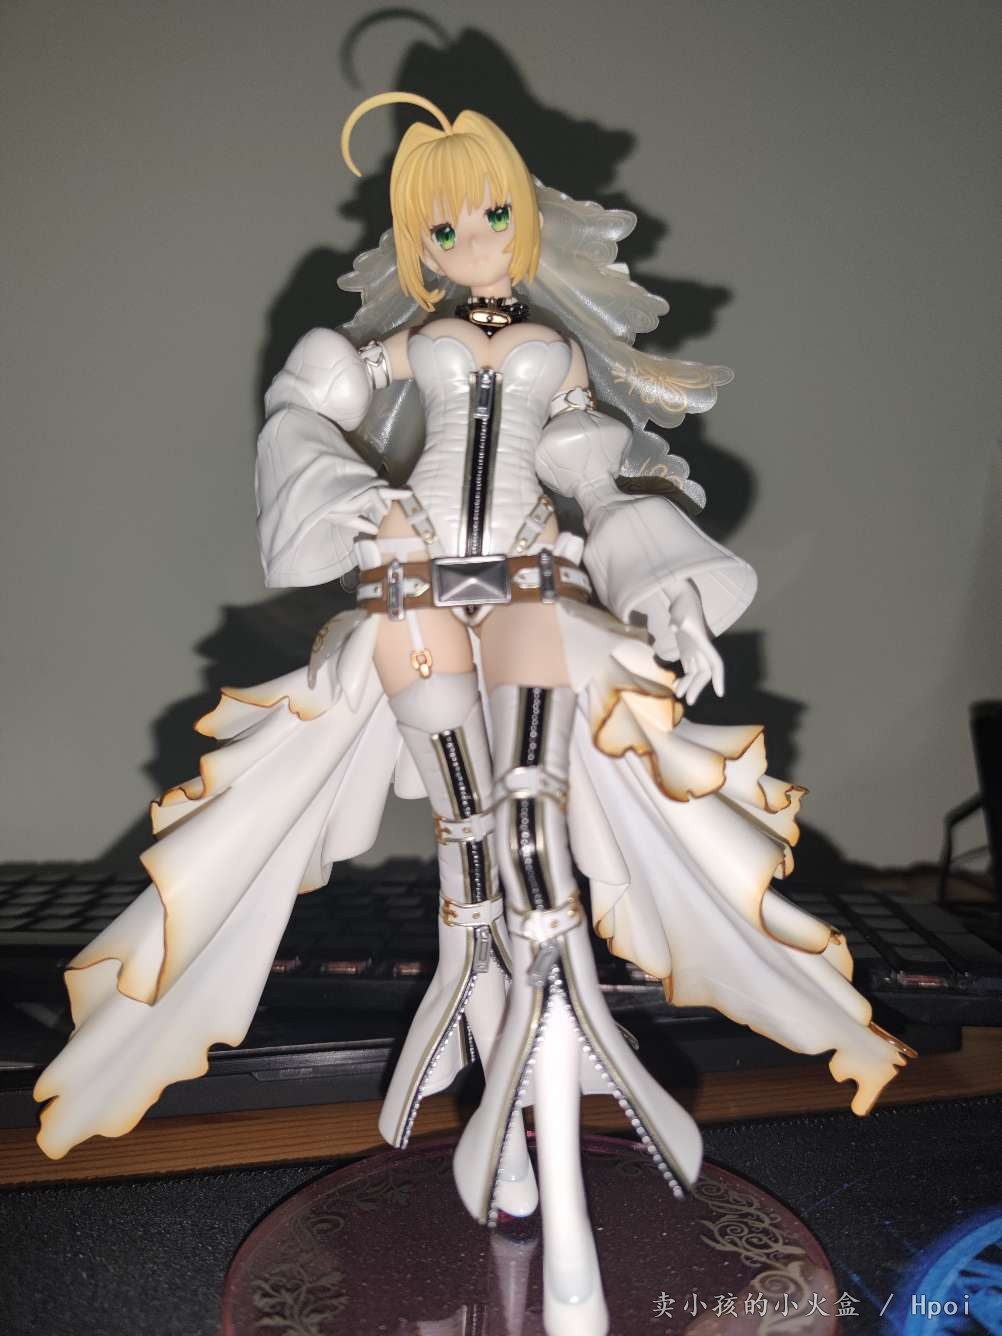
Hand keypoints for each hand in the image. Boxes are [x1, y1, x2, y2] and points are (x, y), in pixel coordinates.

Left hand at [638, 579, 724, 705]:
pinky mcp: (688, 651)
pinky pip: (689, 670)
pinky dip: (683, 679)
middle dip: (698, 687)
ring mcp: (695, 651)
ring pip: (696, 674)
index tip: (720, 693)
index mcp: (703, 642)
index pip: (715, 663)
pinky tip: (675, 686)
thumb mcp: (680, 612)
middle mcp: (702, 650)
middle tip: (688, 700)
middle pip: (704, 673)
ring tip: (678, 694)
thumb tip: (673, 626)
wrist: (682, 599)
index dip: (718, 677)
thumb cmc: (683, 605)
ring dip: (689, 685)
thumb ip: (677, 620)